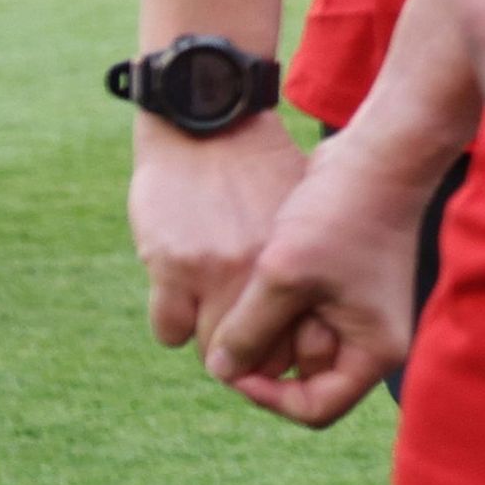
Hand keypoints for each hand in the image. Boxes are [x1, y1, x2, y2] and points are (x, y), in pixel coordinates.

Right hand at [131, 118, 307, 350]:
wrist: (207, 127)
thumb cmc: (261, 172)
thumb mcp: (300, 218)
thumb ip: (305, 268)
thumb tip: (314, 328)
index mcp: (298, 264)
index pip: (300, 345)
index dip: (287, 349)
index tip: (276, 340)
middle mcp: (263, 274)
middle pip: (257, 357)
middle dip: (249, 353)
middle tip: (239, 332)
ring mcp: (215, 274)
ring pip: (210, 350)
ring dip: (209, 338)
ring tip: (209, 311)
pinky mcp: (171, 267)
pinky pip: (170, 332)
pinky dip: (173, 322)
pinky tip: (179, 297)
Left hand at [201, 124, 448, 426]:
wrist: (375, 158)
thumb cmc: (340, 215)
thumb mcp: (283, 276)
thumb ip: (248, 330)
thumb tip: (219, 370)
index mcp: (373, 350)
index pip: (314, 408)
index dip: (266, 395)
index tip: (231, 362)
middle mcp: (369, 339)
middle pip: (304, 379)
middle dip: (264, 358)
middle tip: (231, 324)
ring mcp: (356, 313)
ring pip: (295, 345)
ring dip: (265, 328)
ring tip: (246, 292)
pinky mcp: (341, 287)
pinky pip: (298, 315)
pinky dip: (273, 304)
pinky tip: (256, 275)